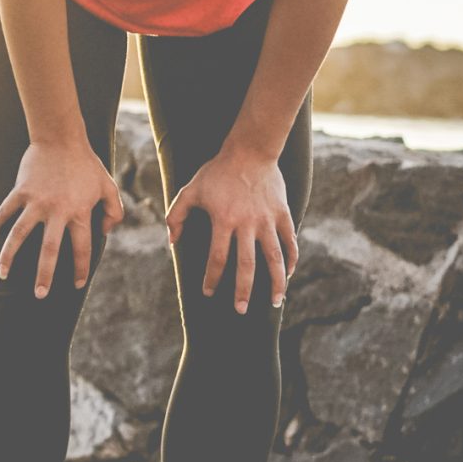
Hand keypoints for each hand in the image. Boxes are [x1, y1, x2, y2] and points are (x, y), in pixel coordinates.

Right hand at [0, 140, 124, 297]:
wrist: (61, 138)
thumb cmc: (87, 164)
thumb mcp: (108, 187)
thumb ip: (114, 212)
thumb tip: (106, 232)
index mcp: (79, 213)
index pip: (81, 249)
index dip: (79, 269)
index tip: (76, 284)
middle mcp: (56, 211)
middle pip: (49, 251)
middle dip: (44, 276)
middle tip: (40, 295)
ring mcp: (35, 201)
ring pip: (19, 235)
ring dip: (10, 257)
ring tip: (4, 275)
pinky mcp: (20, 191)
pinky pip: (5, 212)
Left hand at [165, 147, 296, 313]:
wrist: (250, 150)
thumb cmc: (217, 172)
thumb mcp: (190, 190)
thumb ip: (176, 215)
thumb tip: (172, 242)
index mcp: (223, 220)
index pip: (217, 258)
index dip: (212, 278)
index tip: (208, 293)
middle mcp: (247, 223)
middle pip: (246, 264)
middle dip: (242, 290)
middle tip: (240, 310)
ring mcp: (268, 219)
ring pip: (274, 258)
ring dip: (275, 282)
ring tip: (274, 302)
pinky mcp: (283, 214)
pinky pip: (290, 241)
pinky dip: (291, 259)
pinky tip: (288, 274)